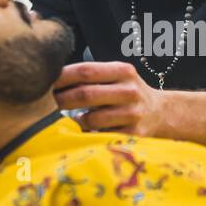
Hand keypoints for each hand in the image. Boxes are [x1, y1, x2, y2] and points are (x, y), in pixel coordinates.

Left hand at [52, 61, 167, 135]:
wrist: (160, 113)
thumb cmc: (127, 93)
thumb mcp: (116, 76)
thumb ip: (92, 75)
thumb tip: (52, 78)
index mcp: (123, 71)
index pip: (86, 70)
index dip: (62, 77)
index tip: (45, 82)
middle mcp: (130, 91)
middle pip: (85, 94)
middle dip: (61, 99)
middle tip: (45, 104)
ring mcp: (133, 113)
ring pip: (91, 118)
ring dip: (75, 119)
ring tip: (70, 116)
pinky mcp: (133, 134)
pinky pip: (101, 135)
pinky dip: (88, 132)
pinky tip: (87, 127)